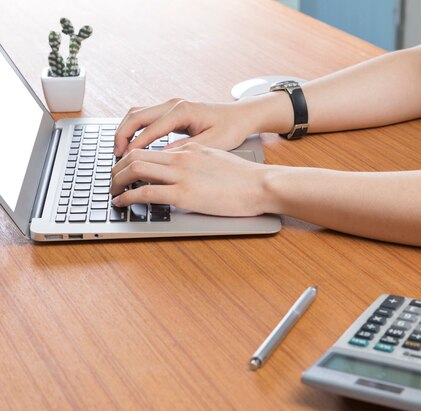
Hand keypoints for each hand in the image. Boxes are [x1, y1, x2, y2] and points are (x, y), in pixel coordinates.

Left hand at [110, 143, 271, 216]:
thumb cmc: (245, 178)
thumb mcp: (217, 160)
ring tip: (112, 192)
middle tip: (110, 180)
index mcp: (190, 149)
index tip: (123, 169)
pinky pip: (146, 192)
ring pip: (135, 169)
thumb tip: (183, 172)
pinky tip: (122, 203)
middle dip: (116, 168)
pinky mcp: (184, 194)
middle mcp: (181, 157)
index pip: (151, 148)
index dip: (130, 158)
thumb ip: (197, 161)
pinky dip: (128, 198)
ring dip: (117, 181)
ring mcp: (182, 175)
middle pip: (136, 155)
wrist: (261, 184)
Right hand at [113, 99, 253, 156]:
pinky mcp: (172, 112)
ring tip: (120, 152)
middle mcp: (173, 104)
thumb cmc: (231, 128)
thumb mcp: (212, 143)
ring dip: (126, 131)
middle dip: (122, 135)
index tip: (126, 161)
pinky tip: (133, 146)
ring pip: (137, 114)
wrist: (241, 116)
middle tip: (117, 156)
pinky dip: (134, 129)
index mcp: (182, 111)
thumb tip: (163, 156)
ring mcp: (171, 106)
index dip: (135, 146)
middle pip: (136, 115)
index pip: (150, 128)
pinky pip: (145, 118)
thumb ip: (187, 149)